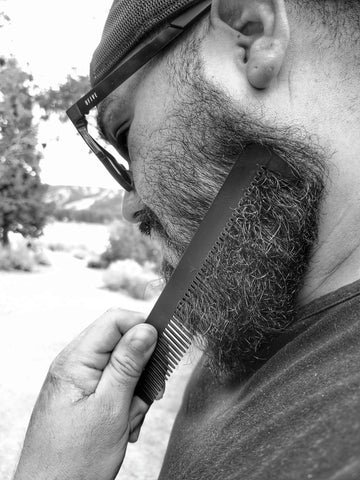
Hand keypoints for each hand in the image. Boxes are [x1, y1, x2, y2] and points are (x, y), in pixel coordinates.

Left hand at [13, 309, 156, 479]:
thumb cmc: (74, 461)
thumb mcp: (111, 408)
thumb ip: (129, 364)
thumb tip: (146, 329)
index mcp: (75, 361)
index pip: (115, 320)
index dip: (142, 328)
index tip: (162, 348)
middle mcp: (74, 365)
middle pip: (121, 342)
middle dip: (141, 368)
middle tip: (146, 396)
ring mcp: (78, 380)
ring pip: (122, 367)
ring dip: (135, 392)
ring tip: (129, 420)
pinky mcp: (83, 395)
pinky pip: (114, 386)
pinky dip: (126, 403)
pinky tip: (123, 425)